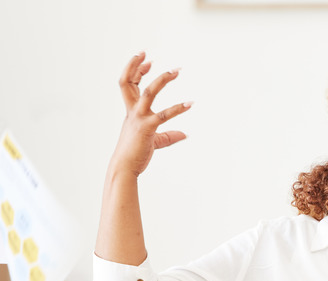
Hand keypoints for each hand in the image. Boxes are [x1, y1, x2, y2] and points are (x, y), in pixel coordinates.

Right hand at [112, 51, 191, 176]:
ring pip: (148, 92)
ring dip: (162, 79)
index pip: (129, 85)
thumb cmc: (135, 154)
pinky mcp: (147, 128)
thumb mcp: (154, 142)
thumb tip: (184, 134)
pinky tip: (190, 103)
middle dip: (136, 66)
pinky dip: (178, 108)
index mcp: (130, 112)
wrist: (125, 167)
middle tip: (147, 53)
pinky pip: (164, 115)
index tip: (148, 61)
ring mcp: (138, 118)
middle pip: (128, 82)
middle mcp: (132, 112)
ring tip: (176, 71)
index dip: (137, 71)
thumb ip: (168, 136)